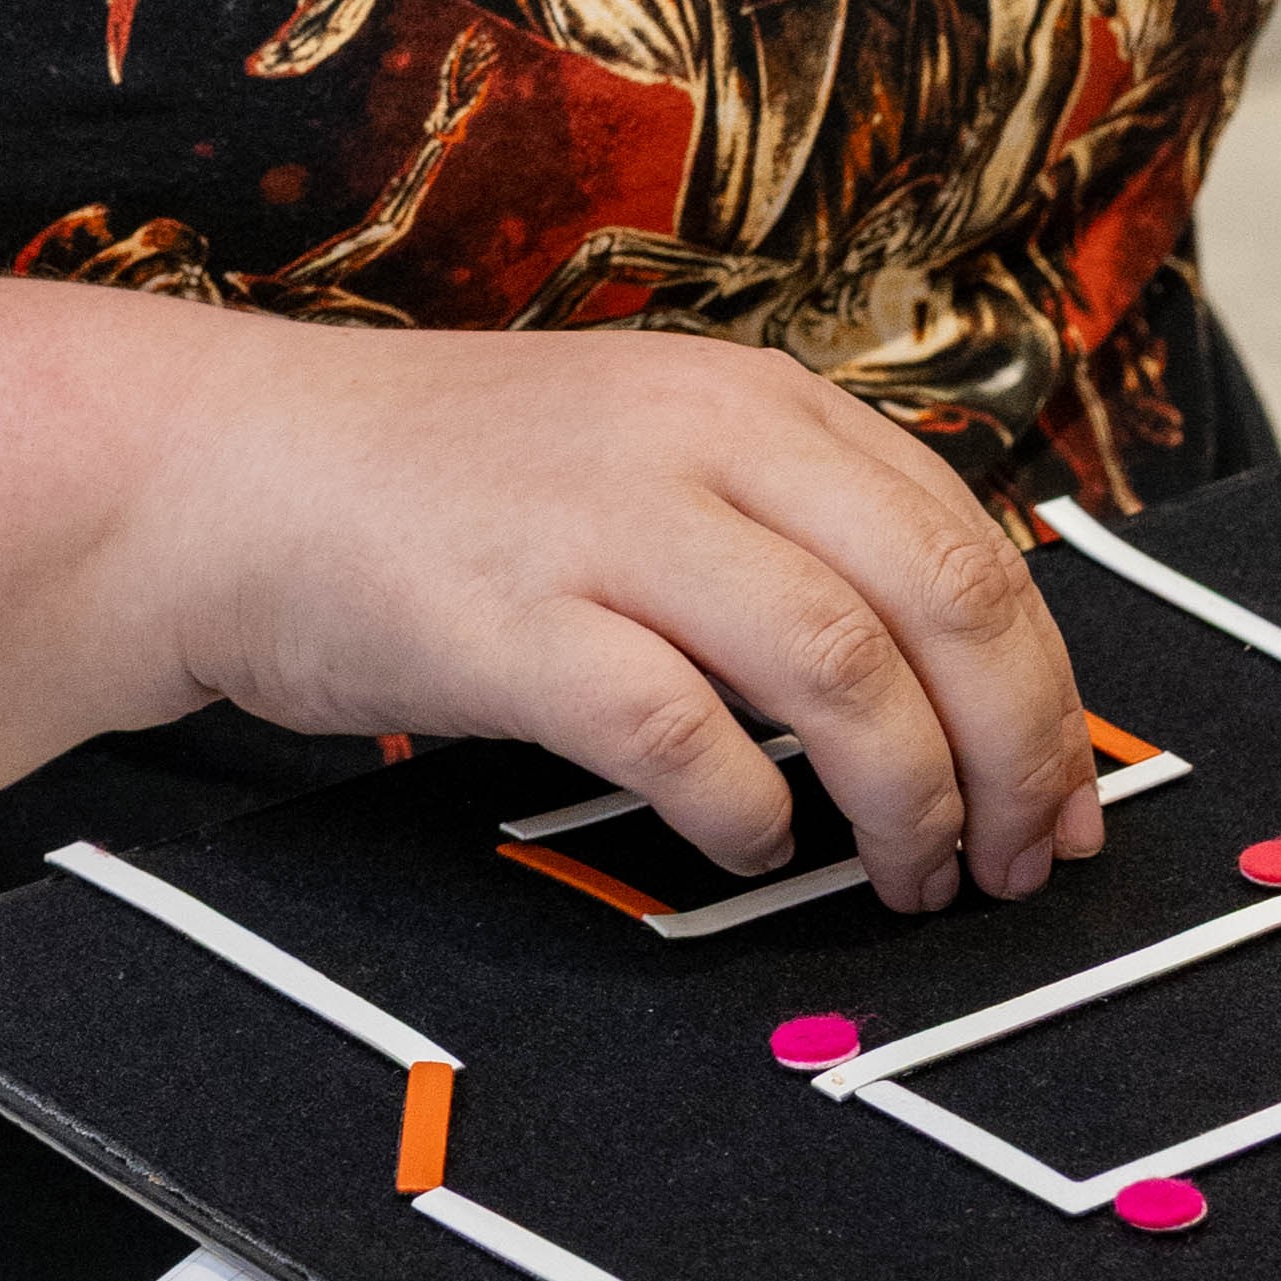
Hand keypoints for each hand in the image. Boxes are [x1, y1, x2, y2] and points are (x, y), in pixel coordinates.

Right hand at [143, 319, 1103, 909]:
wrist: (219, 476)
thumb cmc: (438, 495)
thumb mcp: (643, 454)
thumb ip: (782, 529)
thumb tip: (950, 682)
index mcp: (755, 399)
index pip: (970, 539)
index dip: (1044, 688)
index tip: (1061, 801)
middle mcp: (699, 438)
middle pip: (942, 597)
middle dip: (1012, 753)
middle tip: (1016, 866)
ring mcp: (603, 523)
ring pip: (841, 667)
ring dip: (906, 799)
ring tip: (907, 880)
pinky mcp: (509, 620)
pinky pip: (681, 735)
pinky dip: (744, 813)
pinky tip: (749, 848)